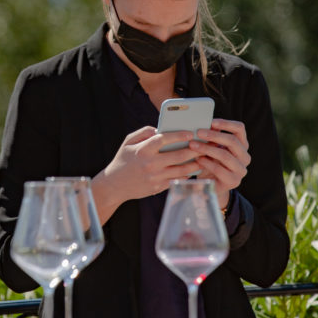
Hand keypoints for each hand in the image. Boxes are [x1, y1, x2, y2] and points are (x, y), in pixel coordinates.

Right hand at [91, 125, 205, 222]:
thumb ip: (144, 132)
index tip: (190, 133)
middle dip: (193, 150)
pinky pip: (176, 179)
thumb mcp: (128, 142)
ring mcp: (155, 177)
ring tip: (203, 158)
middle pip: (178, 155)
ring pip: (181, 169)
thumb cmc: (123, 160)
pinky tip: (193, 169)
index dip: (178, 135)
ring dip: (194, 163)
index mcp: (143, 150)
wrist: (114, 185)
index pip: (163, 139)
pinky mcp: (158, 187)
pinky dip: (186, 174)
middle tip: (203, 145)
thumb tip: (161, 129)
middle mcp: (150, 164)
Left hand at [188, 118, 249, 210]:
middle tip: (198, 132)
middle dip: (213, 135)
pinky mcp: (233, 181)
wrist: (211, 185)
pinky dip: (207, 163)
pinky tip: (197, 159)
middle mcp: (245, 157)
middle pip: (232, 141)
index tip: (212, 121)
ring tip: (193, 145)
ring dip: (207, 148)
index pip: (240, 129)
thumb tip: (205, 122)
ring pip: (225, 155)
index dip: (226, 124)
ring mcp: (241, 170)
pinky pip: (219, 169)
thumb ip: (213, 136)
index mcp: (242, 145)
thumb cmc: (211, 162)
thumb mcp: (213, 147)